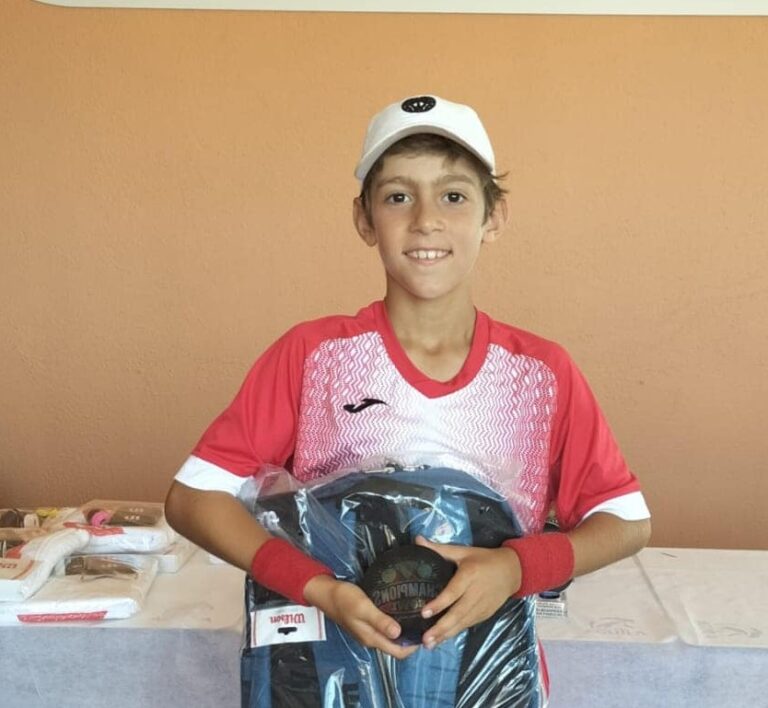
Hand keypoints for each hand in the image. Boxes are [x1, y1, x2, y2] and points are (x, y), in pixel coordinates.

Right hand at [303, 574, 418, 659]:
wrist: (326, 593)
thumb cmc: (345, 599)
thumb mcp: (363, 608)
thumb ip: (380, 621)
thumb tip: (399, 633)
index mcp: (372, 638)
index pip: (398, 652)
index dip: (414, 647)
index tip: (427, 632)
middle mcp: (371, 638)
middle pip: (396, 646)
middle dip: (412, 639)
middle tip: (426, 622)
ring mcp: (368, 631)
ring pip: (391, 636)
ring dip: (404, 631)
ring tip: (417, 616)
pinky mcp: (366, 622)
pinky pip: (385, 627)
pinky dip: (396, 623)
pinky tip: (401, 610)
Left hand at [415, 536, 520, 649]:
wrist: (512, 570)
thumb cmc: (484, 559)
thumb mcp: (463, 551)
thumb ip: (439, 548)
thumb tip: (417, 540)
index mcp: (469, 576)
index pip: (453, 592)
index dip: (439, 604)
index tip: (424, 613)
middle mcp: (475, 594)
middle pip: (458, 613)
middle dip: (441, 628)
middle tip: (425, 639)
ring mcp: (481, 607)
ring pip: (462, 623)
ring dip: (446, 635)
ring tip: (429, 645)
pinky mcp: (485, 615)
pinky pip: (467, 625)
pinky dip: (455, 632)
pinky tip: (442, 639)